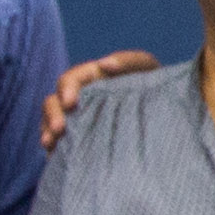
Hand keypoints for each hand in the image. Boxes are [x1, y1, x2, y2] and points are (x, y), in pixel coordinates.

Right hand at [38, 49, 159, 151]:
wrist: (167, 114)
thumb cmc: (155, 86)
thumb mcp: (146, 68)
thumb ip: (127, 61)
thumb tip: (104, 64)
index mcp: (90, 79)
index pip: (70, 81)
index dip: (67, 89)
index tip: (71, 102)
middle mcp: (78, 99)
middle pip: (54, 102)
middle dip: (54, 114)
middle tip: (60, 128)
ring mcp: (76, 119)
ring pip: (50, 122)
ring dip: (47, 130)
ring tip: (50, 142)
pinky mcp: (78, 140)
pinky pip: (58, 143)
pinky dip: (53, 146)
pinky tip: (53, 153)